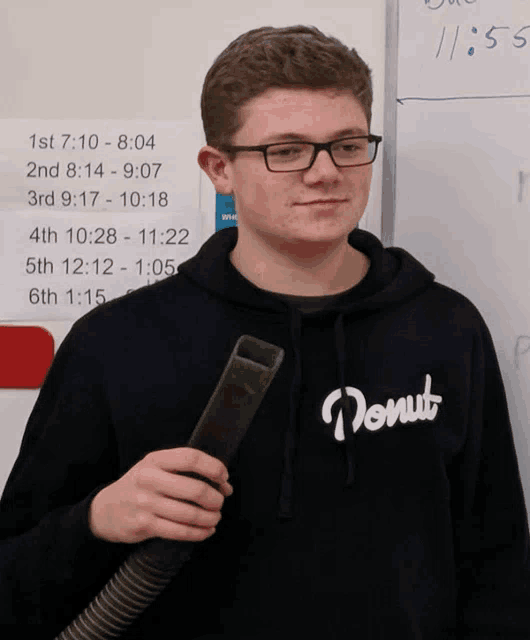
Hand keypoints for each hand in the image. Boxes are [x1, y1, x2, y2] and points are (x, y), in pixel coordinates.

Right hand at [88, 447, 232, 543]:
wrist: (105, 510)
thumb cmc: (140, 486)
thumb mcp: (156, 468)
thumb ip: (186, 472)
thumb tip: (224, 485)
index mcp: (155, 459)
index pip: (191, 458)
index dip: (213, 467)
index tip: (224, 477)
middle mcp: (149, 478)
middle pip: (194, 488)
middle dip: (215, 498)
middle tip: (219, 502)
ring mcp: (145, 503)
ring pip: (190, 513)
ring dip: (210, 518)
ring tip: (215, 517)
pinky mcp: (143, 525)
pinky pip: (179, 531)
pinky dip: (198, 533)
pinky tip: (205, 531)